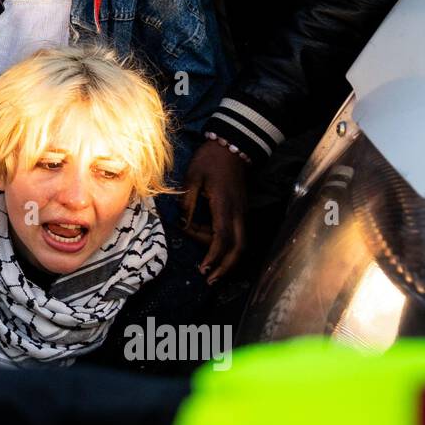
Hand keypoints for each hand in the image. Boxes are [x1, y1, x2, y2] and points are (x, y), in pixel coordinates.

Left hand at [179, 141, 248, 284]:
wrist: (233, 145)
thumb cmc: (210, 159)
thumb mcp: (193, 177)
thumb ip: (187, 202)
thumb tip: (181, 224)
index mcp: (225, 206)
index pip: (222, 238)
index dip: (214, 257)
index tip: (203, 269)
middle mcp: (238, 213)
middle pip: (239, 248)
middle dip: (226, 267)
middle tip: (209, 279)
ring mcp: (242, 212)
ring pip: (239, 243)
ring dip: (224, 256)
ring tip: (203, 261)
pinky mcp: (241, 210)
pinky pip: (237, 233)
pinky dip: (225, 244)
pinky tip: (208, 243)